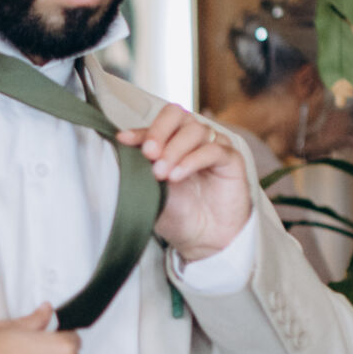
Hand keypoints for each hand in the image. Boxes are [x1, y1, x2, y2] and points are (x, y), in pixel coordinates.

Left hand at [117, 107, 251, 260]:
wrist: (204, 239)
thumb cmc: (178, 213)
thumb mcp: (152, 190)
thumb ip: (141, 168)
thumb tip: (121, 147)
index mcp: (172, 140)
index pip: (158, 122)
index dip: (141, 130)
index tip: (124, 141)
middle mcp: (193, 138)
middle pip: (177, 115)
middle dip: (159, 132)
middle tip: (148, 154)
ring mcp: (213, 146)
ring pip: (195, 130)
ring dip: (174, 150)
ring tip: (162, 174)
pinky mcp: (231, 159)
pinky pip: (213, 150)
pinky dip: (192, 160)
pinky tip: (178, 175)